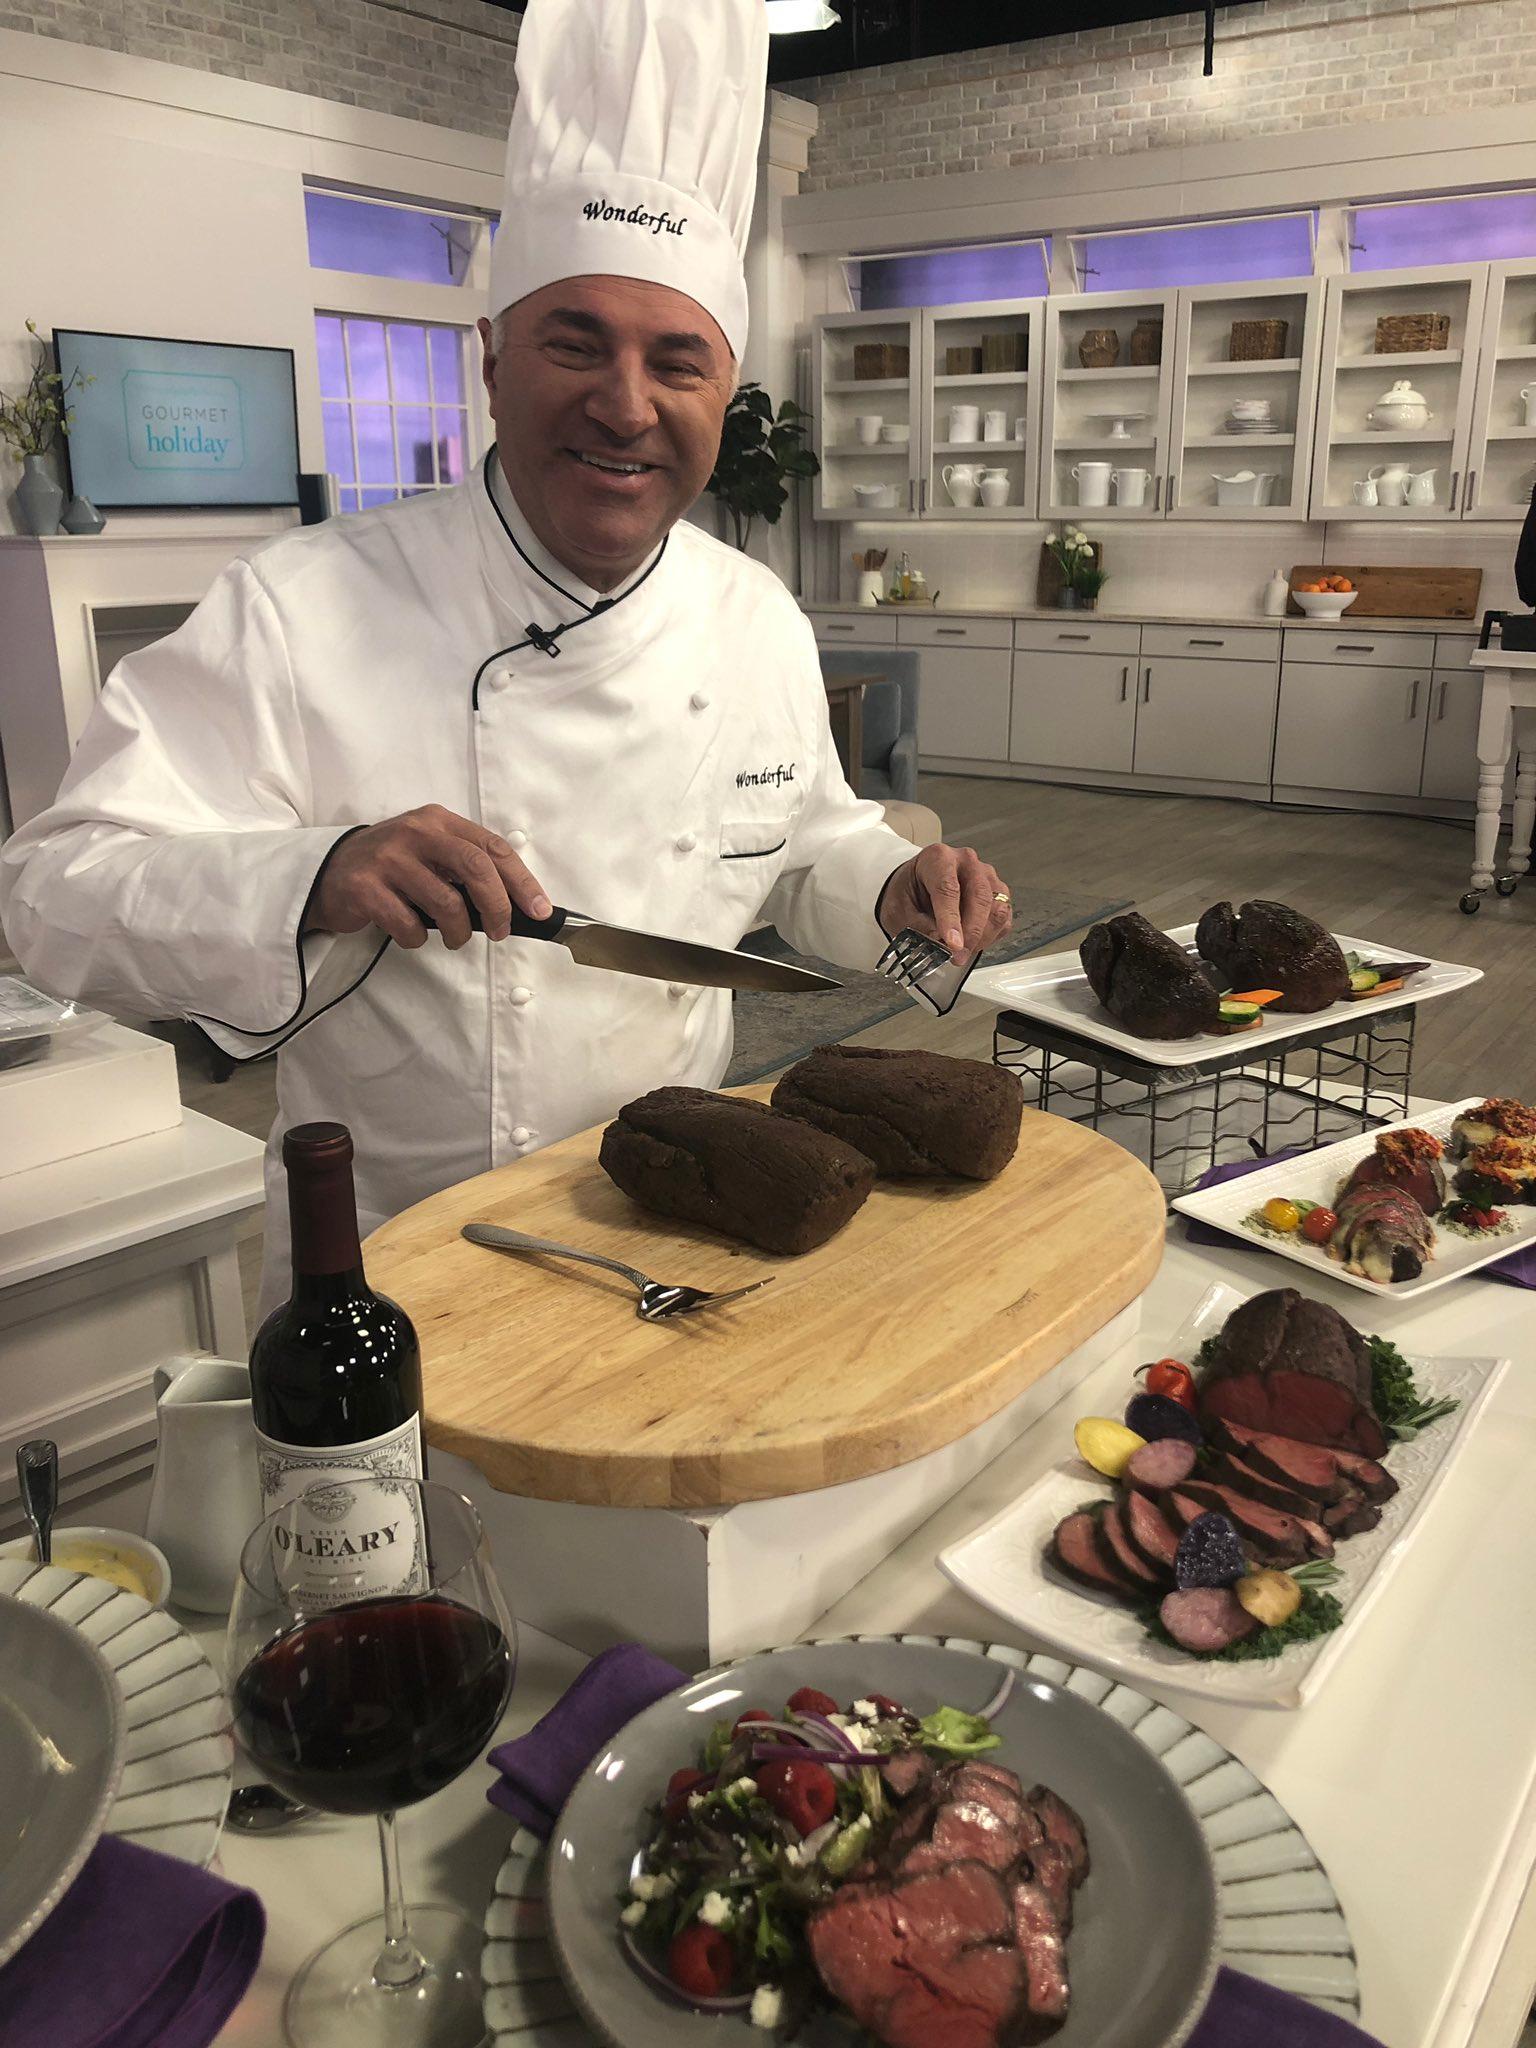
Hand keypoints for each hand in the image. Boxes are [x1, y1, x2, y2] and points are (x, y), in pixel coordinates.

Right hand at [307, 805, 551, 949]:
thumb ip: (466, 867)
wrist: (328, 872)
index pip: (493, 848)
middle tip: (501, 932)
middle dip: (497, 906)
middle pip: (475, 869)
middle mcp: (415, 833)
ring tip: (454, 938)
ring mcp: (388, 859)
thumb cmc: (392, 867)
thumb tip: (516, 904)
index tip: (540, 910)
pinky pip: (409, 925)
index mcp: (438, 821)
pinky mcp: (365, 889)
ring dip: (458, 932)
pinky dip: (418, 939)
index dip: (522, 881)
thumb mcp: (430, 852)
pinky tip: (412, 934)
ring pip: (446, 903)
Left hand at [877, 842, 1012, 961]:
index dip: (950, 919)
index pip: (948, 888)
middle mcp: (966, 862)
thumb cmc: (908, 892)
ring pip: (996, 908)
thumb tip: (939, 944)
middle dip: (970, 932)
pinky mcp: (998, 894)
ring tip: (961, 953)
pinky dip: (990, 937)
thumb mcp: (899, 911)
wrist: (915, 887)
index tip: (951, 943)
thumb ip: (919, 927)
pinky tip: (972, 944)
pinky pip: (1002, 919)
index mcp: (938, 858)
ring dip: (981, 937)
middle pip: (979, 896)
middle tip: (957, 955)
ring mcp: (986, 876)